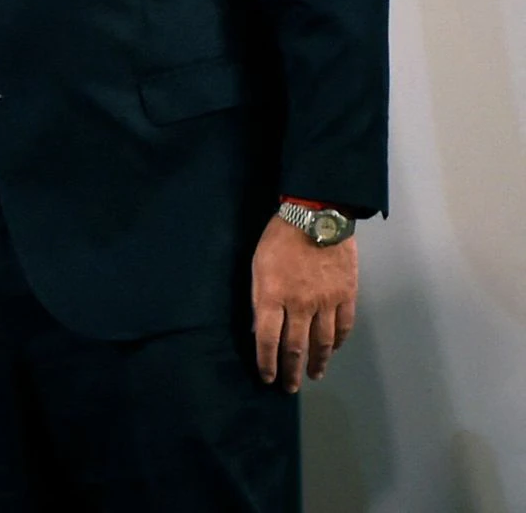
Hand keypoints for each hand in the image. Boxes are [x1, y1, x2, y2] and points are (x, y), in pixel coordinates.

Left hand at [251, 214, 357, 391]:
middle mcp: (300, 304)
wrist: (317, 217)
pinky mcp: (346, 296)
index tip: (267, 377)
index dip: (267, 362)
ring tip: (314, 376)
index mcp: (273, 296)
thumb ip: (259, 299)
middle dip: (291, 371)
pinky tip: (333, 350)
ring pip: (323, 342)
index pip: (268, 340)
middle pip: (295, 347)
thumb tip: (259, 328)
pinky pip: (344, 326)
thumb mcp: (257, 265)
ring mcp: (326, 302)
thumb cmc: (279, 239)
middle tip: (289, 388)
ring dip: (317, 362)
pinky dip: (338, 342)